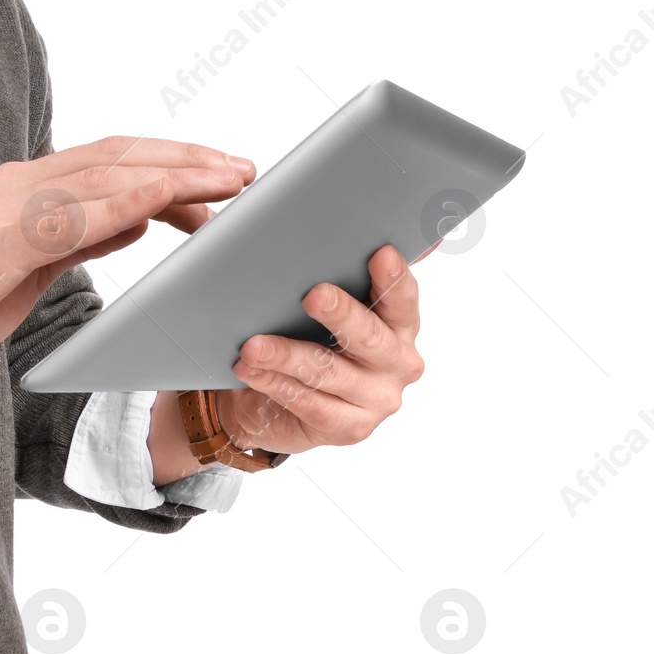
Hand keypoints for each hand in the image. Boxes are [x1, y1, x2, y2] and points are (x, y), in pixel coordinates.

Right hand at [0, 136, 256, 389]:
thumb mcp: (26, 272)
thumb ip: (77, 240)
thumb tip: (136, 217)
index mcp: (21, 191)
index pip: (109, 162)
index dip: (169, 161)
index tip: (222, 176)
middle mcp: (13, 184)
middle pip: (117, 154)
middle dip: (188, 158)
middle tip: (245, 169)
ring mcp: (0, 206)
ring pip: (103, 171)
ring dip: (174, 171)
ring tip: (228, 178)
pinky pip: (72, 212)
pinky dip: (126, 197)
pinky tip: (168, 196)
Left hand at [220, 242, 428, 457]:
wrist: (270, 401)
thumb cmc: (297, 337)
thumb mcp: (312, 306)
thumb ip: (318, 272)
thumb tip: (279, 225)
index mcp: (398, 324)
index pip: (403, 298)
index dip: (394, 277)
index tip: (380, 253)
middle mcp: (397, 362)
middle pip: (370, 336)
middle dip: (341, 314)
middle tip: (313, 295)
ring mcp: (376, 399)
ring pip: (329, 371)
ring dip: (287, 355)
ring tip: (252, 345)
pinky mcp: (349, 428)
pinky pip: (309, 403)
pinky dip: (274, 383)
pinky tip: (249, 369)